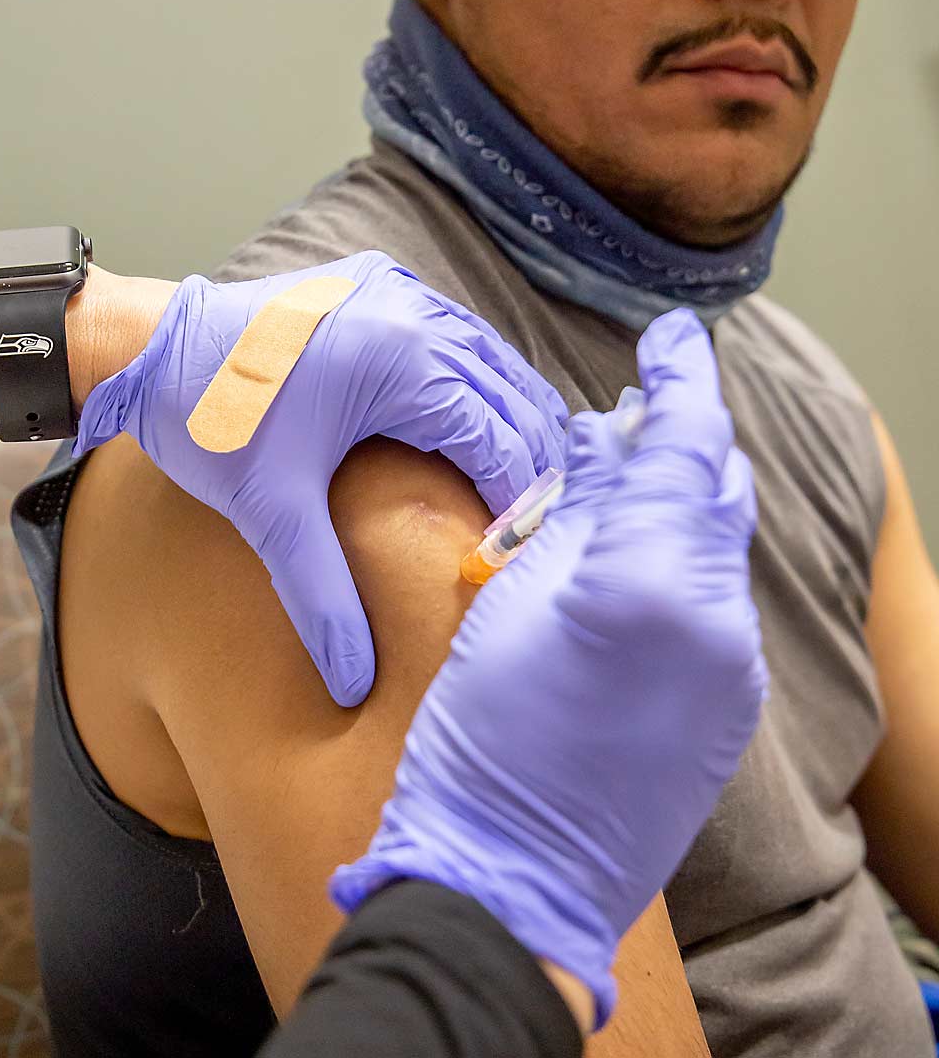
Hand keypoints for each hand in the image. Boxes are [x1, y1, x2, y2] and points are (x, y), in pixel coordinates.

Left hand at [71, 250, 567, 706]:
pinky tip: (477, 425)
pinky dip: (479, 381)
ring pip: (492, 358)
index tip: (532, 551)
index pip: (497, 436)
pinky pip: (457, 333)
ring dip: (512, 416)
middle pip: (511, 393)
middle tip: (544, 525)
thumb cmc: (210, 421)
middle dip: (533, 459)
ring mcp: (399, 288)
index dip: (524, 499)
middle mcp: (415, 312)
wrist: (150, 347)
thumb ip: (322, 598)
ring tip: (523, 482)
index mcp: (402, 360)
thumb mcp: (271, 513)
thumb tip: (354, 681)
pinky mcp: (382, 283)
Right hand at [330, 308, 767, 1029]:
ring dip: (676, 496)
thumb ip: (570, 512)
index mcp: (651, 585)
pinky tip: (627, 550)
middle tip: (623, 412)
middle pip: (718, 487)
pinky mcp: (730, 706)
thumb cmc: (483, 743)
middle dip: (678, 436)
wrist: (508, 883)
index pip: (686, 445)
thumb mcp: (508, 604)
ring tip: (614, 478)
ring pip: (718, 542)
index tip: (669, 333)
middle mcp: (718, 623)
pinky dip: (679, 555)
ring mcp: (734, 671)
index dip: (680, 378)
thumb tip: (599, 444)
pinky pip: (715, 598)